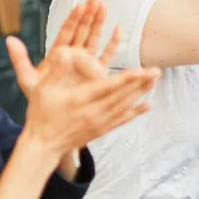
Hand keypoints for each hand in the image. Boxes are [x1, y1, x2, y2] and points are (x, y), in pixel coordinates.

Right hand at [6, 0, 158, 157]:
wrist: (43, 146)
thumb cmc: (41, 114)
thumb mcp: (41, 89)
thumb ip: (55, 70)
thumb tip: (65, 52)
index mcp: (80, 99)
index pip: (108, 87)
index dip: (127, 78)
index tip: (142, 70)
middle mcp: (93, 112)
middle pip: (122, 96)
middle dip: (140, 83)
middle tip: (157, 71)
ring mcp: (98, 123)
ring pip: (124, 106)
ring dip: (140, 93)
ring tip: (154, 82)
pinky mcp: (100, 130)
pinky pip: (121, 120)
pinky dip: (135, 112)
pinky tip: (147, 105)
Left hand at [8, 0, 119, 99]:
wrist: (55, 118)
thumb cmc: (40, 102)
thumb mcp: (27, 80)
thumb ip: (19, 60)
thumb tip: (9, 40)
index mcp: (58, 56)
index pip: (66, 33)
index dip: (73, 20)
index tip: (79, 6)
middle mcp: (73, 57)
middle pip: (82, 32)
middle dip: (89, 15)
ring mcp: (86, 65)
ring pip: (94, 39)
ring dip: (100, 23)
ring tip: (105, 5)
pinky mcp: (97, 74)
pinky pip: (107, 57)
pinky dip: (113, 44)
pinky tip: (119, 29)